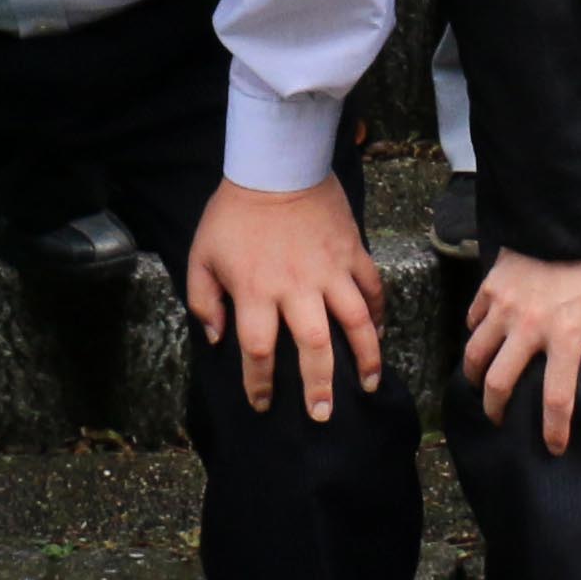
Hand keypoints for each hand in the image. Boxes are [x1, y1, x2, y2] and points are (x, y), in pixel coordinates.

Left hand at [184, 175, 387, 422]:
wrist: (275, 164)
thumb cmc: (233, 213)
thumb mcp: (202, 255)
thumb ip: (203, 301)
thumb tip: (217, 339)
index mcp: (256, 290)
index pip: (258, 350)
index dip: (259, 383)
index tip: (262, 404)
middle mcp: (296, 286)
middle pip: (313, 347)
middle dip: (319, 386)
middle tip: (323, 415)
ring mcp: (329, 269)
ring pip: (355, 322)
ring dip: (366, 357)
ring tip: (370, 386)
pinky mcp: (352, 251)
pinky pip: (372, 288)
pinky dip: (378, 314)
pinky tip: (378, 335)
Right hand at [463, 245, 580, 453]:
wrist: (568, 212)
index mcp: (566, 338)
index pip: (556, 399)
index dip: (553, 431)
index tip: (553, 448)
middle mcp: (529, 329)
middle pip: (498, 384)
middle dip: (495, 410)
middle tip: (499, 419)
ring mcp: (505, 307)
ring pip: (475, 354)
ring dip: (475, 375)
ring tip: (480, 383)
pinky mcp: (491, 285)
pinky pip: (473, 318)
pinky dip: (474, 332)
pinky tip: (481, 336)